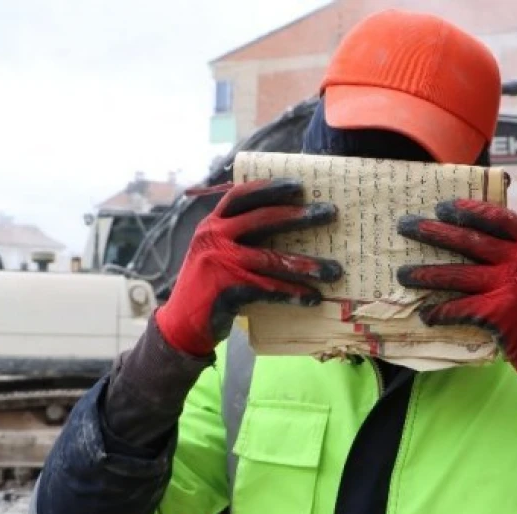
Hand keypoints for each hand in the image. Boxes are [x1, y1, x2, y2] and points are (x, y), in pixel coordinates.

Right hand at [155, 179, 341, 355]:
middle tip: (329, 212)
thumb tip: (289, 226)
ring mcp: (220, 263)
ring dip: (307, 264)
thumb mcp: (217, 253)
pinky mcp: (227, 290)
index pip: (241, 196)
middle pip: (263, 220)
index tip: (299, 185)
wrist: (181, 325)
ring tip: (335, 270)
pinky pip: (269, 289)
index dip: (270, 188)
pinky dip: (294, 294)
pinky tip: (314, 298)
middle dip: (299, 215)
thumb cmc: (209, 286)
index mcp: (213, 224)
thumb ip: (239, 238)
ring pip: (272, 259)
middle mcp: (214, 238)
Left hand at [395, 199, 516, 383]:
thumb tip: (472, 238)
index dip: (470, 210)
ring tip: (403, 274)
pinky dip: (439, 312)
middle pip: (470, 241)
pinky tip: (426, 314)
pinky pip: (458, 308)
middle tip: (407, 226)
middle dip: (434, 232)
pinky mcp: (497, 314)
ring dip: (425, 274)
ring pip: (457, 275)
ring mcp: (509, 287)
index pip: (500, 218)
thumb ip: (515, 254)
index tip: (444, 206)